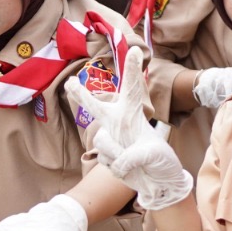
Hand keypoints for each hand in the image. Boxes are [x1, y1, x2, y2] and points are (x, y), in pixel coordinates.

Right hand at [64, 55, 191, 209]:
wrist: (157, 180)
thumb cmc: (161, 160)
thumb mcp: (153, 155)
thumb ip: (132, 156)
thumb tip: (116, 163)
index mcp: (133, 114)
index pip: (132, 89)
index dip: (131, 69)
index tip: (133, 50)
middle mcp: (118, 123)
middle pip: (96, 106)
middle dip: (81, 95)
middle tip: (70, 82)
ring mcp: (111, 139)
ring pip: (102, 141)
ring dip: (117, 152)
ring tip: (133, 160)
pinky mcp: (107, 156)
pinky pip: (105, 160)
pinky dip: (119, 167)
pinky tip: (128, 169)